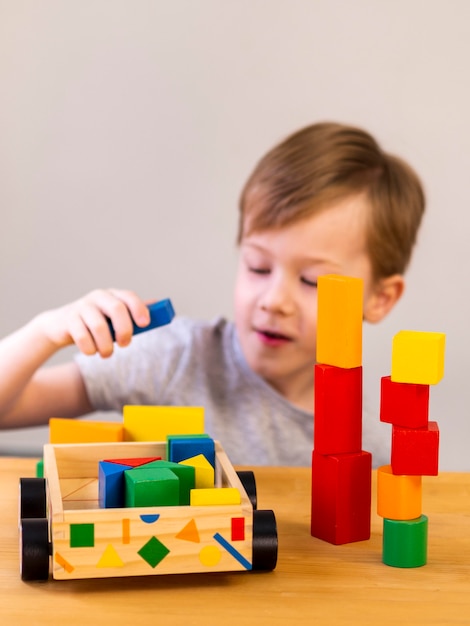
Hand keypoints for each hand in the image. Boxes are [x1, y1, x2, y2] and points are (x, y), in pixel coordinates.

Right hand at [35, 289, 149, 356]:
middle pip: (116, 309)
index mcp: (113, 295)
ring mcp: (82, 306)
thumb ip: (133, 314)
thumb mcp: (114, 319)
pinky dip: (90, 349)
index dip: (139, 309)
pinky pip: (83, 337)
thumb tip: (161, 309)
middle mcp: (99, 297)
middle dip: (124, 330)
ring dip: (106, 346)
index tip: (145, 324)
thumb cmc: (96, 324)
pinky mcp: (69, 319)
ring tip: (106, 353)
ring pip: (99, 327)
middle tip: (125, 344)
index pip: (129, 297)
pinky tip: (91, 351)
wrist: (61, 326)